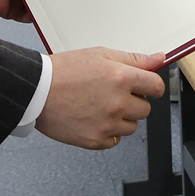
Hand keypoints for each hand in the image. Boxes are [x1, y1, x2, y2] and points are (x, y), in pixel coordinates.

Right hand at [37, 49, 166, 148]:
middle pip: (146, 109)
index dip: (152, 86)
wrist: (35, 91)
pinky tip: (93, 119)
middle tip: (114, 94)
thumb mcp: (101, 54)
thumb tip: (159, 59)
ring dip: (121, 118)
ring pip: (131, 126)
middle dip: (134, 101)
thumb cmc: (63, 71)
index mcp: (122, 78)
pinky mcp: (95, 140)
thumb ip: (134, 59)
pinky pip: (114, 141)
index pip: (156, 87)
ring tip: (100, 106)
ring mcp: (107, 124)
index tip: (146, 87)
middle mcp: (118, 103)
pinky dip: (107, 133)